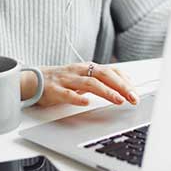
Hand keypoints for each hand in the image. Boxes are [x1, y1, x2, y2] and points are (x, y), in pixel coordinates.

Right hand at [21, 62, 138, 107]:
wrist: (34, 79)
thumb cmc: (62, 80)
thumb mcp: (84, 78)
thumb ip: (102, 81)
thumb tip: (125, 86)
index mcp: (88, 68)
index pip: (111, 71)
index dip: (125, 81)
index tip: (136, 92)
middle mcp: (79, 71)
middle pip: (103, 75)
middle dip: (121, 86)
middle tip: (133, 97)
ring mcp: (67, 79)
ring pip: (89, 83)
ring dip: (106, 91)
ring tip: (118, 100)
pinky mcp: (54, 89)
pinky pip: (66, 93)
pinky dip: (77, 98)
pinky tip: (85, 102)